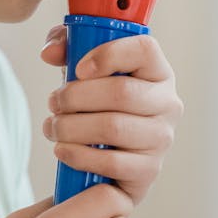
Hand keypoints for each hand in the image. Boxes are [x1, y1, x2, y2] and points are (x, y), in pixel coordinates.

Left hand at [40, 26, 183, 205]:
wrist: (104, 160)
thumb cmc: (97, 105)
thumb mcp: (81, 70)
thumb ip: (65, 48)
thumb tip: (50, 52)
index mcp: (156, 71)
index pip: (145, 50)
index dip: (109, 55)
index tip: (78, 69)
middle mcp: (167, 103)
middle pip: (121, 92)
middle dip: (75, 97)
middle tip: (53, 102)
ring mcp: (161, 138)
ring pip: (113, 128)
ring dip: (71, 127)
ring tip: (53, 127)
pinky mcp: (148, 170)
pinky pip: (111, 162)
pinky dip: (79, 155)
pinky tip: (63, 150)